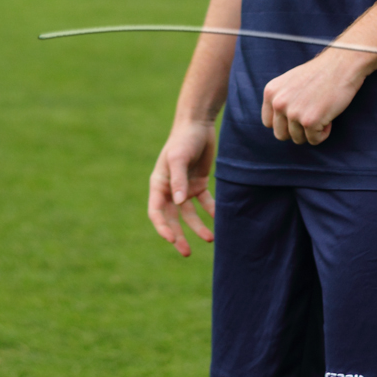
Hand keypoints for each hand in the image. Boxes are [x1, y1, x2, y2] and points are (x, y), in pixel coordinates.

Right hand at [148, 121, 215, 256]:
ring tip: (210, 239)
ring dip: (197, 227)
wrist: (198, 124)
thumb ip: (178, 179)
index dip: (162, 227)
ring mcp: (185, 187)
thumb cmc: (183, 140)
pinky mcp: (199, 183)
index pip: (157, 212)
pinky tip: (219, 219)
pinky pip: (205, 202)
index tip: (171, 239)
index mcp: (159, 184)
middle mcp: (170, 189)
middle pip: (173, 218)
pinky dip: (211, 211)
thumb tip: (178, 202)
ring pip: (190, 214)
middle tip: (186, 252)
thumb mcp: (178, 158)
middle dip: (179, 235)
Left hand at [262, 49, 366, 145]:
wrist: (342, 64)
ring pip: (298, 139)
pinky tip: (329, 115)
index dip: (284, 123)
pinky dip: (324, 133)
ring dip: (311, 131)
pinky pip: (314, 140)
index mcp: (271, 92)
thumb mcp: (290, 82)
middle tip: (311, 117)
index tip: (298, 116)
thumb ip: (280, 99)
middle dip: (296, 130)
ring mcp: (293, 113)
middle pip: (280, 134)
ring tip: (321, 112)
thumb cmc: (320, 73)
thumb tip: (279, 124)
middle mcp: (278, 103)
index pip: (268, 122)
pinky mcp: (310, 121)